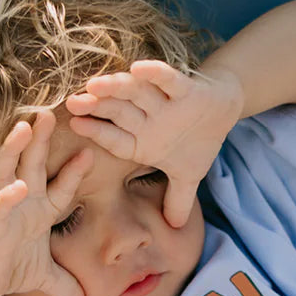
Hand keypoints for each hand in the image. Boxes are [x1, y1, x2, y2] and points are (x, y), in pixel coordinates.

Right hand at [0, 110, 91, 295]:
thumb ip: (66, 286)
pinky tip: (18, 187)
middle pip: (33, 164)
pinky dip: (8, 196)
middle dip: (40, 139)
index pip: (61, 186)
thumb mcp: (45, 278)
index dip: (74, 172)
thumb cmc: (9, 267)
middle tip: (50, 112)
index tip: (91, 152)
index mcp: (38, 209)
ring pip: (9, 171)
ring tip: (24, 128)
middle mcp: (22, 201)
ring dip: (16, 150)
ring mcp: (5, 209)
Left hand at [64, 60, 242, 227]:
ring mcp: (164, 103)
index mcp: (142, 141)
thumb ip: (177, 199)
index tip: (75, 126)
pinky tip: (138, 67)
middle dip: (97, 108)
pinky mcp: (184, 88)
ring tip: (94, 85)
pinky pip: (167, 79)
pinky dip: (155, 73)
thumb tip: (175, 228)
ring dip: (116, 88)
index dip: (96, 133)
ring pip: (136, 93)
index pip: (115, 138)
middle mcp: (148, 119)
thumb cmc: (197, 140)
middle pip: (118, 112)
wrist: (222, 110)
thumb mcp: (187, 176)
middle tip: (72, 104)